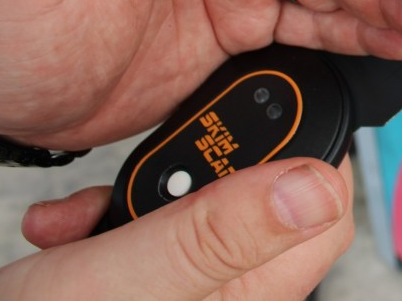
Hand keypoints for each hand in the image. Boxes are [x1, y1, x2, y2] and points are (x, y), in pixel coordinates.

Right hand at [0, 157, 353, 298]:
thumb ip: (223, 232)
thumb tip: (317, 188)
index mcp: (251, 294)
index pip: (327, 212)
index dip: (308, 153)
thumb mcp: (132, 276)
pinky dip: (113, 213)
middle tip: (158, 170)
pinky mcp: (153, 276)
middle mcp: (230, 290)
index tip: (259, 118)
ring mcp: (192, 285)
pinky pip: (157, 223)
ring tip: (96, 212)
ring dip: (147, 188)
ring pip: (202, 203)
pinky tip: (74, 231)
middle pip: (265, 197)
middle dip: (205, 167)